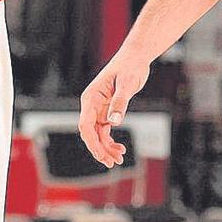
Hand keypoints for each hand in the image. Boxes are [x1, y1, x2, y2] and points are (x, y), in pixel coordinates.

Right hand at [78, 52, 150, 167]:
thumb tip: (114, 122)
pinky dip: (111, 141)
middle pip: (90, 133)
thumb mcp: (127, 83)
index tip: (101, 155)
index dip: (91, 142)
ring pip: (98, 135)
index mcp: (91, 98)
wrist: (136, 58)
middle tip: (113, 163)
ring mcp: (98, 109)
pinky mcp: (107, 110)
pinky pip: (105, 131)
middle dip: (100, 150)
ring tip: (119, 159)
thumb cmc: (130, 66)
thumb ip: (120, 102)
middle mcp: (92, 105)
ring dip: (106, 148)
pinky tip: (120, 148)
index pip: (85, 125)